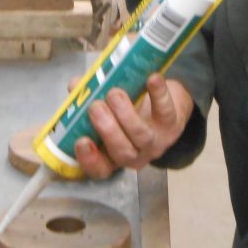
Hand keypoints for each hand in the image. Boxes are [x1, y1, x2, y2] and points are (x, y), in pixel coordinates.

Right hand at [74, 74, 194, 178]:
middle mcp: (135, 154)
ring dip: (127, 115)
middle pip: (123, 153)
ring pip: (142, 136)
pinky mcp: (173, 123)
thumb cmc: (130, 108)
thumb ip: (88, 97)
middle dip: (107, 130)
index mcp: (114, 154)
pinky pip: (165, 111)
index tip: (81, 141)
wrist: (169, 106)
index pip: (100, 168)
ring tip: (114, 94)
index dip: (89, 159)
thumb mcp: (108, 106)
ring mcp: (156, 141)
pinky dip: (158, 94)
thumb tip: (75, 85)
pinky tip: (151, 79)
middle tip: (96, 108)